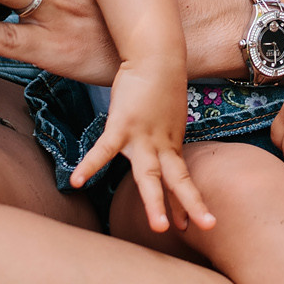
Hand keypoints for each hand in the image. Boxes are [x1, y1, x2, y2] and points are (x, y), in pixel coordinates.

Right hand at [69, 63, 212, 233]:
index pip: (182, 179)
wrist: (156, 56)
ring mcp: (143, 136)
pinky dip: (90, 166)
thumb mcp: (166, 119)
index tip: (199, 224)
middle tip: (206, 227)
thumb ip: (162, 138)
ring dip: (155, 201)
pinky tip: (77, 182)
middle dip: (189, 205)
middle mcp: (162, 144)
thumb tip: (159, 149)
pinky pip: (104, 150)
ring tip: (159, 227)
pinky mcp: (122, 124)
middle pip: (177, 179)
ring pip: (150, 174)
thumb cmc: (159, 86)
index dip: (189, 202)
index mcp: (171, 144)